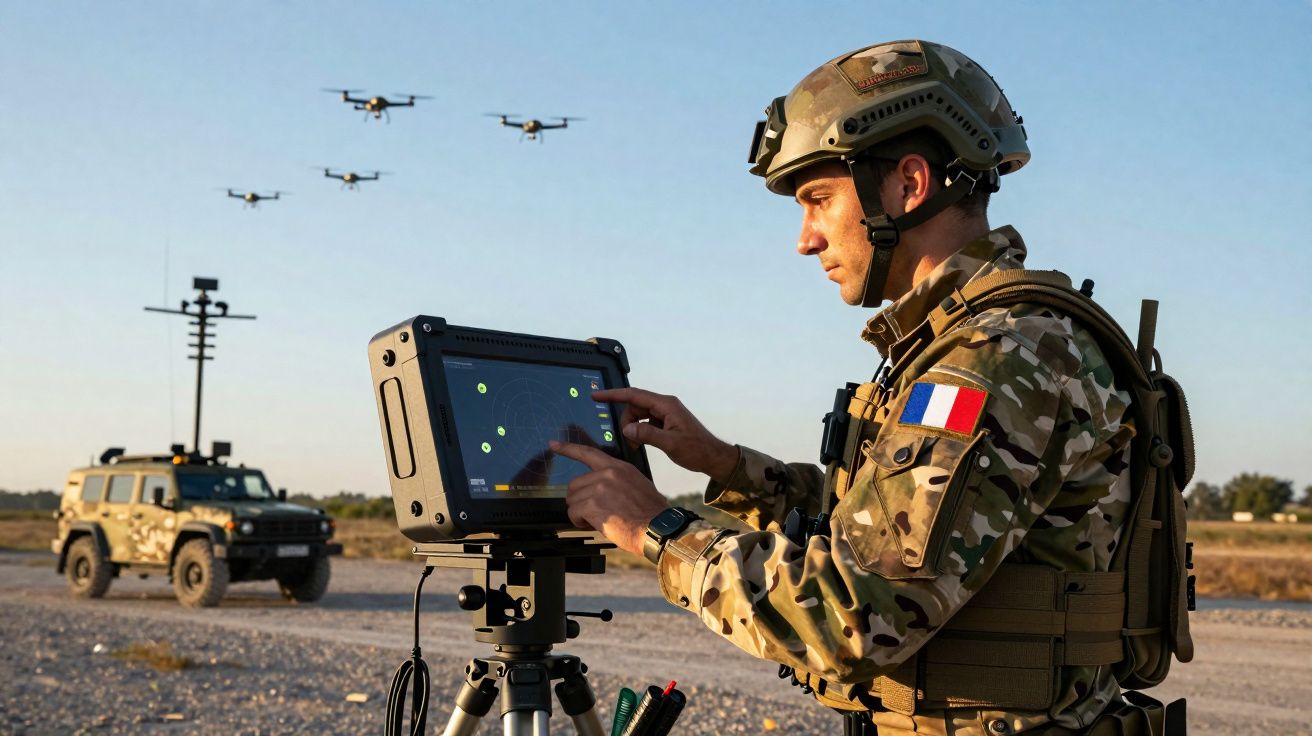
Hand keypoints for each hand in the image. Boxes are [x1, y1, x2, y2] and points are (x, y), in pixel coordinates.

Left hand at [549, 440, 669, 555]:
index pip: (589, 452)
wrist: (657, 528)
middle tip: (594, 512)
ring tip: (599, 520)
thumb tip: (601, 489)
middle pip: (574, 484)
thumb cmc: (650, 513)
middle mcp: (607, 473)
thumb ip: (617, 481)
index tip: (554, 444)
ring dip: (581, 513)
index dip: (568, 448)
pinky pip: (573, 513)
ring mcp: (599, 488)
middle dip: (579, 501)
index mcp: (618, 467)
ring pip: (572, 500)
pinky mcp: (592, 504)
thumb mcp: (637, 485)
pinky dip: (580, 522)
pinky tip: (595, 525)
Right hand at [593, 387, 738, 483]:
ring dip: (632, 428)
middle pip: (635, 406)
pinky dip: (640, 431)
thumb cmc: (697, 450)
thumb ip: (647, 435)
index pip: (634, 395)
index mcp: (666, 405)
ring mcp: (665, 413)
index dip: (613, 394)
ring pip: (639, 415)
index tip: (597, 395)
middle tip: (628, 441)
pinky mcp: (666, 422)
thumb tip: (627, 429)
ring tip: (635, 444)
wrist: (713, 457)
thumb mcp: (671, 444)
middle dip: (626, 421)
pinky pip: (646, 421)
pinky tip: (640, 443)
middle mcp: (665, 406)